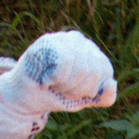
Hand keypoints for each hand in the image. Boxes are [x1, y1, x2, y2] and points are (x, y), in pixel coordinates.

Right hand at [0, 30, 116, 117]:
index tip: (73, 90)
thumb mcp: (84, 99)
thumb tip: (111, 83)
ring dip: (64, 85)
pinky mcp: (48, 41)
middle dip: (76, 89)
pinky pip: (65, 63)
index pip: (105, 72)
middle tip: (60, 87)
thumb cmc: (56, 95)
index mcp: (93, 53)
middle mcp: (81, 41)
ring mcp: (64, 38)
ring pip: (81, 68)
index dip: (89, 90)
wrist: (26, 98)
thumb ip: (104, 96)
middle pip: (94, 72)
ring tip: (53, 82)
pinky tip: (46, 77)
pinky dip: (55, 78)